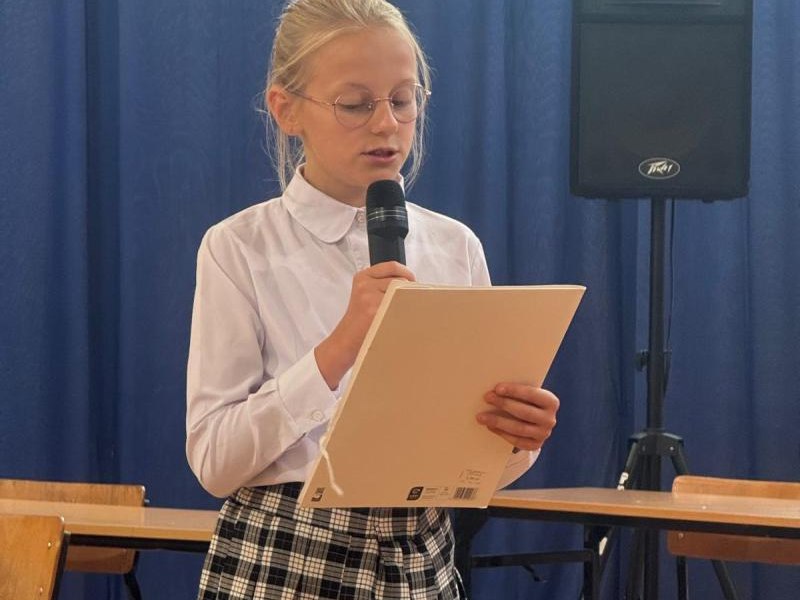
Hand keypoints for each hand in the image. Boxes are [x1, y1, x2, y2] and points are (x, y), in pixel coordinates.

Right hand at [315, 261, 414, 388]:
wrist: (346, 339)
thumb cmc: (359, 319)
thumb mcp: (364, 294)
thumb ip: (381, 283)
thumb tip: (410, 282)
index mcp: (362, 277)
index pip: (392, 266)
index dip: (406, 273)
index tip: (412, 281)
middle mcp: (364, 285)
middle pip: (400, 280)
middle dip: (408, 290)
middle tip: (409, 300)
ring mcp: (369, 297)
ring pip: (401, 294)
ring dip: (406, 302)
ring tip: (401, 311)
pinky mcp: (374, 311)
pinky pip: (399, 308)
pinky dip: (404, 314)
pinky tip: (398, 320)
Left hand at [476, 383, 559, 450]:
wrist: (535, 422)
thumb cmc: (527, 402)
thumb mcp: (528, 395)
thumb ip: (518, 392)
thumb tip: (495, 389)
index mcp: (551, 402)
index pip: (532, 394)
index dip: (514, 391)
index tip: (497, 388)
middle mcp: (550, 419)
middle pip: (524, 412)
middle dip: (504, 404)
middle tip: (487, 398)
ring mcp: (544, 434)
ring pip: (519, 428)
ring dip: (498, 421)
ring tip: (481, 416)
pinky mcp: (535, 445)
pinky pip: (517, 441)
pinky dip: (502, 433)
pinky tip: (490, 426)